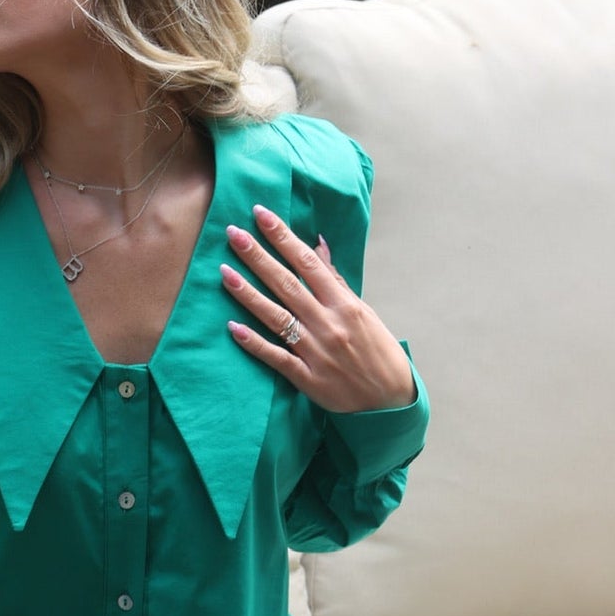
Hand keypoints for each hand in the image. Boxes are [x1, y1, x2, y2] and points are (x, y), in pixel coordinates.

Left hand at [220, 204, 414, 412]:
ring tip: (224, 272)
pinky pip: (276, 357)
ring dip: (248, 294)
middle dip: (258, 257)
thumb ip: (335, 281)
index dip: (283, 237)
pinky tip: (233, 327)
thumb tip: (317, 245)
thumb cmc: (377, 351)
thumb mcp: (362, 311)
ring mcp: (316, 351)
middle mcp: (329, 323)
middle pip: (287, 284)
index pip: (308, 263)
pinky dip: (255, 343)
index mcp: (345, 304)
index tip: (261, 214)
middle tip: (232, 234)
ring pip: (276, 317)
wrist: (389, 401)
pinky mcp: (307, 378)